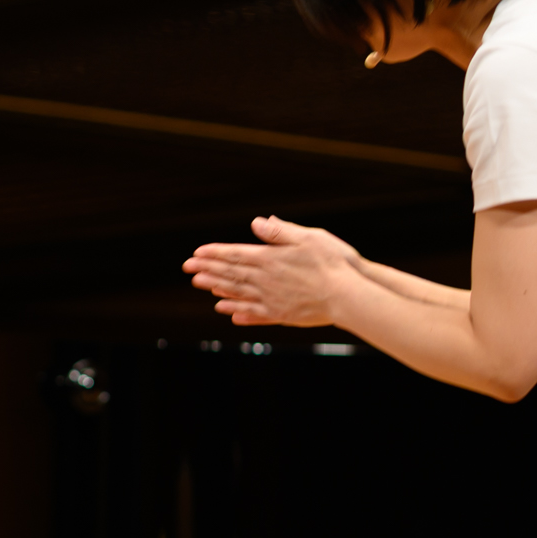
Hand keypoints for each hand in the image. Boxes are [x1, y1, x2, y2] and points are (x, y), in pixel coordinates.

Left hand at [183, 216, 361, 326]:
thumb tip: (257, 222)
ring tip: (201, 285)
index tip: (196, 253)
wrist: (348, 296)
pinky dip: (237, 311)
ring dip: (217, 288)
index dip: (215, 253)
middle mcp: (266, 280)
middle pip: (231, 274)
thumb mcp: (308, 237)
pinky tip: (226, 311)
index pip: (235, 254)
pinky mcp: (282, 314)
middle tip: (189, 269)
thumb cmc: (332, 262)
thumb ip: (280, 232)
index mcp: (270, 259)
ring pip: (238, 293)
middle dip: (208, 270)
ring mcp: (272, 299)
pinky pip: (253, 313)